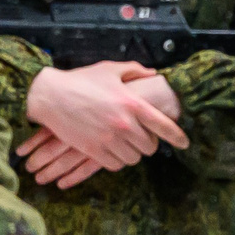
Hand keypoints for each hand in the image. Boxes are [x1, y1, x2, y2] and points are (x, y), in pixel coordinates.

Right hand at [18, 62, 187, 184]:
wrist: (50, 95)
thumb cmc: (81, 80)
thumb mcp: (111, 69)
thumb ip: (135, 71)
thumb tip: (153, 73)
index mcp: (132, 103)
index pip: (164, 125)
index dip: (178, 137)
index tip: (184, 143)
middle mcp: (124, 123)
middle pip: (150, 147)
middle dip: (148, 144)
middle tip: (141, 138)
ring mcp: (109, 139)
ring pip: (133, 158)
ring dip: (133, 153)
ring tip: (126, 144)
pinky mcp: (93, 150)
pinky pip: (115, 165)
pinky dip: (117, 160)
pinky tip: (113, 151)